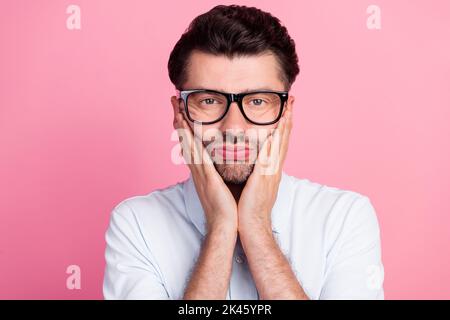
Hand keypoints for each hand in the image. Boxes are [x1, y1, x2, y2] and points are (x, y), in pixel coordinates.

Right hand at [172, 97, 237, 233]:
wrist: (226, 226)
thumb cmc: (227, 207)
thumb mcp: (221, 184)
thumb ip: (220, 170)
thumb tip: (224, 158)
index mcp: (202, 170)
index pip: (191, 143)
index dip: (185, 126)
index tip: (181, 109)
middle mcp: (197, 169)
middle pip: (185, 139)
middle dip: (179, 119)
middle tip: (174, 101)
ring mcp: (200, 173)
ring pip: (188, 144)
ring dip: (182, 126)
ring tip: (177, 108)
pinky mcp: (206, 178)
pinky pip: (198, 155)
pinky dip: (192, 141)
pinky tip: (189, 129)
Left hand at [237, 103, 292, 232]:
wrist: (251, 224)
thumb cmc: (249, 206)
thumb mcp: (254, 184)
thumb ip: (255, 170)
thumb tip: (252, 160)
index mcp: (271, 169)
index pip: (280, 143)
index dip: (284, 126)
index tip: (287, 110)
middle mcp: (274, 168)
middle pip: (284, 139)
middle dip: (289, 119)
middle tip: (293, 102)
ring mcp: (271, 172)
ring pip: (280, 144)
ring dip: (284, 125)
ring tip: (288, 109)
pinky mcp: (264, 176)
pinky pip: (270, 155)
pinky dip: (274, 142)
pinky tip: (275, 130)